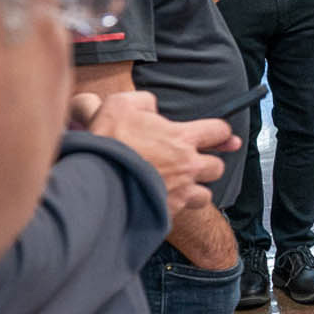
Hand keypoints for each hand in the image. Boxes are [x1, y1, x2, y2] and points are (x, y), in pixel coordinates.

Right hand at [72, 89, 239, 215]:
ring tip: (180, 186)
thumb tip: (151, 107)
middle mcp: (187, 165)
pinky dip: (175, 207)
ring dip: (195, 190)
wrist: (94, 178)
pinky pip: (182, 211)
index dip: (219, 132)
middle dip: (207, 164)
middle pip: (218, 167)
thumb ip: (145, 102)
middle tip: (190, 164)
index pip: (220, 131)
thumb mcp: (121, 105)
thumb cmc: (108, 141)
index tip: (217, 135)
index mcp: (182, 138)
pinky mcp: (167, 212)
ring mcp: (179, 191)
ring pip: (205, 195)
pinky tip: (161, 201)